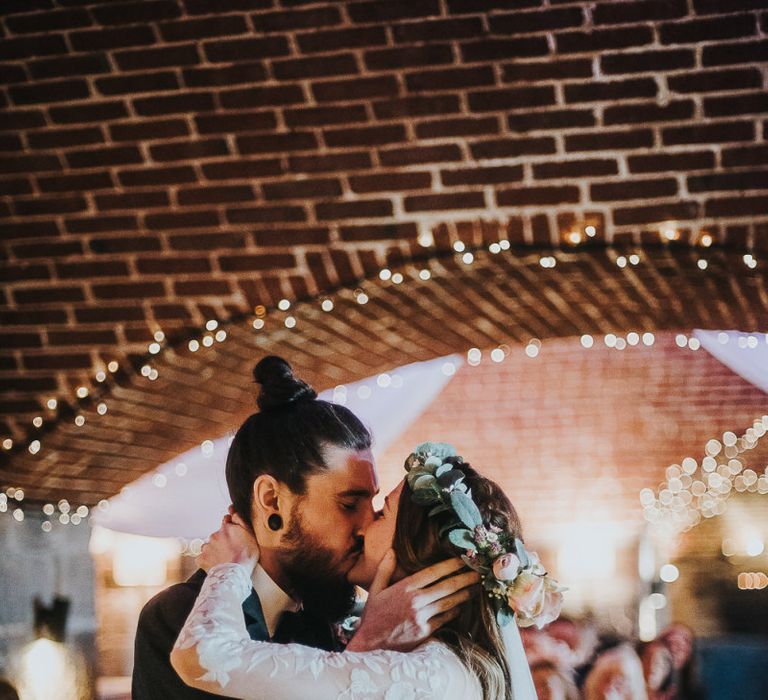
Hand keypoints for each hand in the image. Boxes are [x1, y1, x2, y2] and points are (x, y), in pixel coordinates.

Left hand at [197, 508, 258, 573]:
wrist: (235, 574)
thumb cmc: (246, 555)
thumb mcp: (250, 534)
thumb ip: (241, 520)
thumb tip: (232, 511)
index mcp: (226, 528)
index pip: (226, 521)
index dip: (230, 527)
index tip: (232, 535)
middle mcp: (214, 535)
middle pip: (217, 535)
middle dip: (222, 541)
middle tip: (231, 551)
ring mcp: (207, 547)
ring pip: (209, 546)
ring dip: (214, 550)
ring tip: (223, 559)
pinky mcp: (201, 559)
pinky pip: (202, 558)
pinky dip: (207, 560)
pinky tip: (215, 564)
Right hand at [346, 550, 479, 651]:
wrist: (369, 643)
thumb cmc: (373, 614)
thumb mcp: (375, 589)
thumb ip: (385, 569)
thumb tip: (392, 550)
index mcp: (404, 588)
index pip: (432, 572)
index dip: (450, 565)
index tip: (462, 559)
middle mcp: (415, 601)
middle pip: (446, 586)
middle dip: (464, 578)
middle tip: (478, 572)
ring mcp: (421, 618)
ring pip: (449, 602)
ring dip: (464, 594)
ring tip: (475, 588)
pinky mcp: (425, 632)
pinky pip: (445, 619)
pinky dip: (454, 611)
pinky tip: (460, 606)